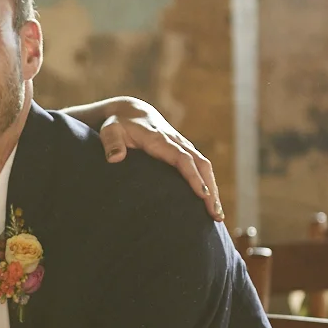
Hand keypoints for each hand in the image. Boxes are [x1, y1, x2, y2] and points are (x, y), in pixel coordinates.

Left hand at [99, 101, 223, 219]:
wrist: (132, 112)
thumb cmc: (118, 124)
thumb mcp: (110, 130)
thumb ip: (111, 142)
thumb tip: (115, 158)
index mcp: (159, 139)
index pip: (182, 158)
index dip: (193, 176)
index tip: (203, 194)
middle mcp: (176, 142)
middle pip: (201, 164)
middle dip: (211, 188)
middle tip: (216, 214)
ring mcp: (183, 146)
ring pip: (205, 167)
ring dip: (213, 189)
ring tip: (218, 216)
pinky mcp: (185, 151)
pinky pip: (201, 167)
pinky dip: (209, 184)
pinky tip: (210, 203)